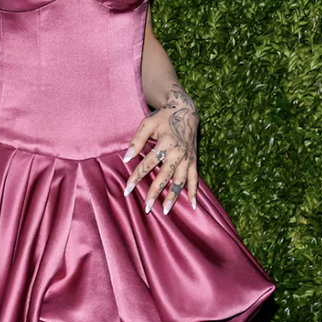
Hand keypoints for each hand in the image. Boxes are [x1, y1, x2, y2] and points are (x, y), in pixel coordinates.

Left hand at [122, 86, 199, 215]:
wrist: (185, 110)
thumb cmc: (162, 118)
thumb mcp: (147, 123)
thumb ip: (137, 140)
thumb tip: (126, 158)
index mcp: (165, 143)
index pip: (148, 163)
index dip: (137, 176)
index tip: (127, 190)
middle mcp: (178, 153)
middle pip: (165, 175)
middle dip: (155, 192)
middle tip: (147, 207)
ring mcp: (188, 158)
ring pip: (180, 181)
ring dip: (174, 196)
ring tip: (166, 210)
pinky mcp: (194, 161)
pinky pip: (195, 179)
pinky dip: (194, 192)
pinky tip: (193, 206)